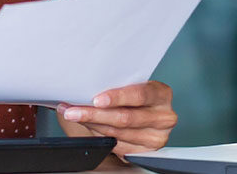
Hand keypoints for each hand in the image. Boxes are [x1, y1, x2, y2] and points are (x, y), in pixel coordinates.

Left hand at [57, 81, 176, 158]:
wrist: (144, 112)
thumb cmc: (135, 96)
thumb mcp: (132, 84)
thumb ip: (116, 84)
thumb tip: (84, 84)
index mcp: (161, 94)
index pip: (139, 95)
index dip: (117, 97)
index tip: (96, 100)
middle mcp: (163, 117)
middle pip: (125, 118)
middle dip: (95, 114)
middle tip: (73, 111)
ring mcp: (156, 137)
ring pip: (117, 134)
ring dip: (91, 125)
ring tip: (73, 116)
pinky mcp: (145, 152)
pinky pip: (117, 146)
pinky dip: (98, 136)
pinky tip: (86, 126)